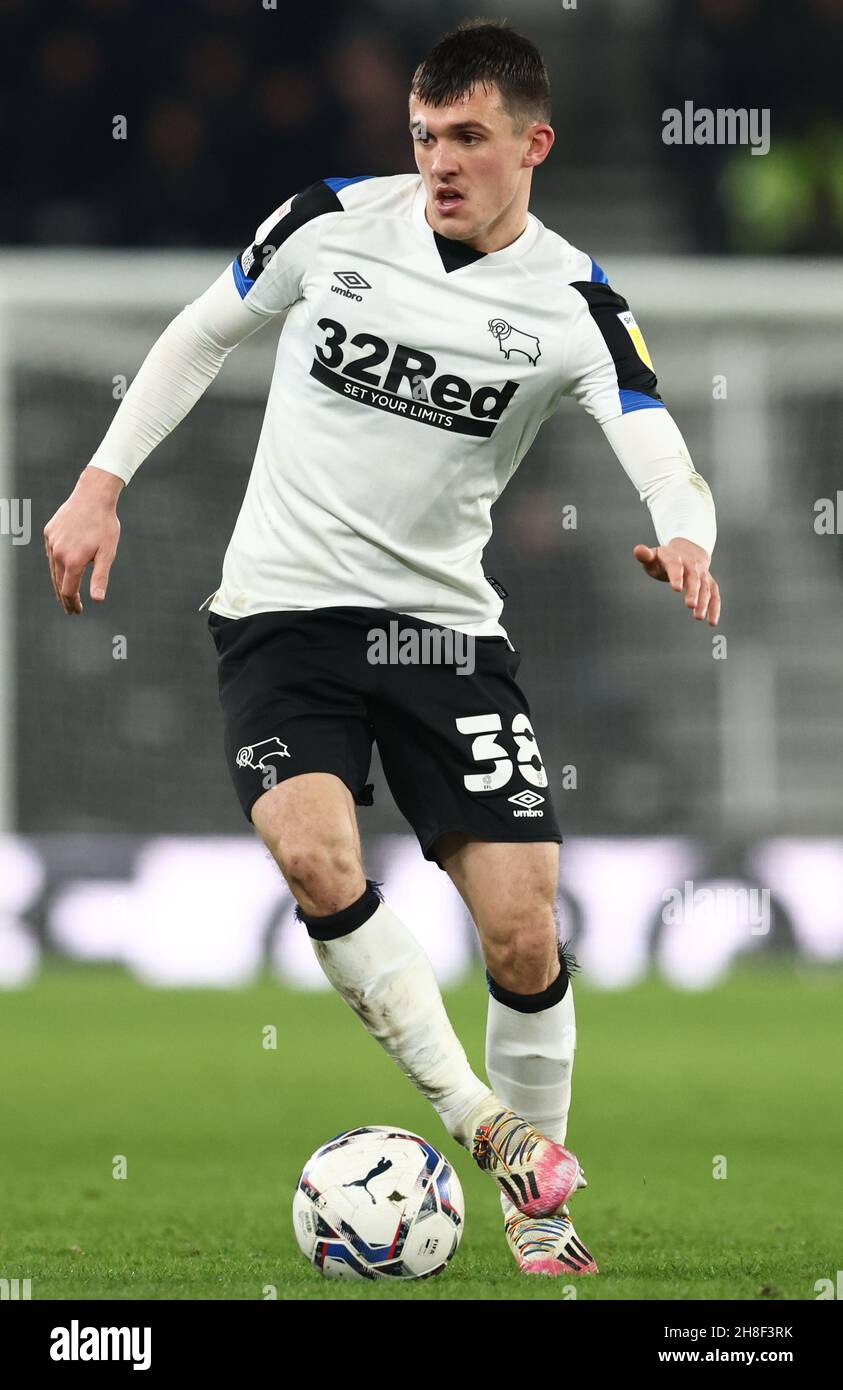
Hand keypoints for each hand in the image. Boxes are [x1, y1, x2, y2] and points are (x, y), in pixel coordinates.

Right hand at [44, 466, 123, 614]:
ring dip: (59, 582)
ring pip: (53, 568)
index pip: (68, 590)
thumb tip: (97, 600)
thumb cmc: (104, 525)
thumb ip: (100, 577)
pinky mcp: (49, 532)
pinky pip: (51, 553)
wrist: (93, 496)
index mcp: (73, 561)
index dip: (73, 603)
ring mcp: (52, 542)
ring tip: (65, 594)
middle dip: (65, 598)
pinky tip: (61, 569)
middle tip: (71, 609)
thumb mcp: (107, 553)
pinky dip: (56, 564)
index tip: (78, 611)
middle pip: (58, 582)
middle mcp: (58, 553)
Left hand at [633, 537, 720, 625]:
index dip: (676, 576)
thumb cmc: (665, 558)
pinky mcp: (709, 583)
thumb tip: (638, 550)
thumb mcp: (654, 555)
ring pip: (706, 587)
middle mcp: (691, 565)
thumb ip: (645, 555)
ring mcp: (702, 574)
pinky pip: (714, 595)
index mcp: (675, 558)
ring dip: (704, 602)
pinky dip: (715, 608)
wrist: (688, 549)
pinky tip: (712, 623)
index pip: (676, 566)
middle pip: (693, 578)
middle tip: (690, 606)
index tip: (676, 588)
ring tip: (698, 617)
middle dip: (693, 591)